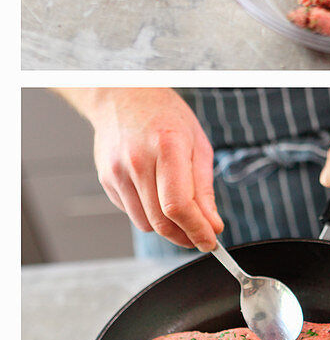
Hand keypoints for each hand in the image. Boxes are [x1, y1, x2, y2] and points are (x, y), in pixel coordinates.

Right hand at [65, 88, 222, 250]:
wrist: (124, 97)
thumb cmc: (166, 117)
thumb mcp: (198, 145)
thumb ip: (204, 189)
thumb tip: (212, 224)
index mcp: (167, 148)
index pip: (180, 206)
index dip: (196, 230)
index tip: (209, 241)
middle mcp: (138, 162)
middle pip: (161, 221)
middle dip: (184, 236)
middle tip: (200, 238)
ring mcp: (118, 172)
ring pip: (145, 223)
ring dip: (167, 228)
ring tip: (183, 217)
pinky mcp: (106, 180)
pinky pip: (132, 212)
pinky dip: (150, 214)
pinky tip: (158, 196)